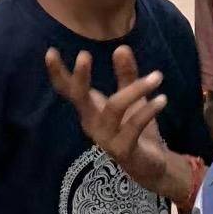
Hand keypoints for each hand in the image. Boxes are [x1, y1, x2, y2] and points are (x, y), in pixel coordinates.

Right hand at [46, 45, 176, 199]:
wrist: (151, 166)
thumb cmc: (135, 129)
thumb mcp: (132, 98)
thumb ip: (126, 75)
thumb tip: (121, 47)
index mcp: (90, 110)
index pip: (68, 90)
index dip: (58, 73)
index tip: (50, 51)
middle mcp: (92, 123)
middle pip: (80, 98)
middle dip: (80, 77)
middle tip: (83, 55)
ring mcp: (106, 138)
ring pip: (114, 107)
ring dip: (136, 89)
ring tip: (157, 76)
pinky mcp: (123, 150)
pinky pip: (133, 126)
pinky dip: (148, 110)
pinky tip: (162, 99)